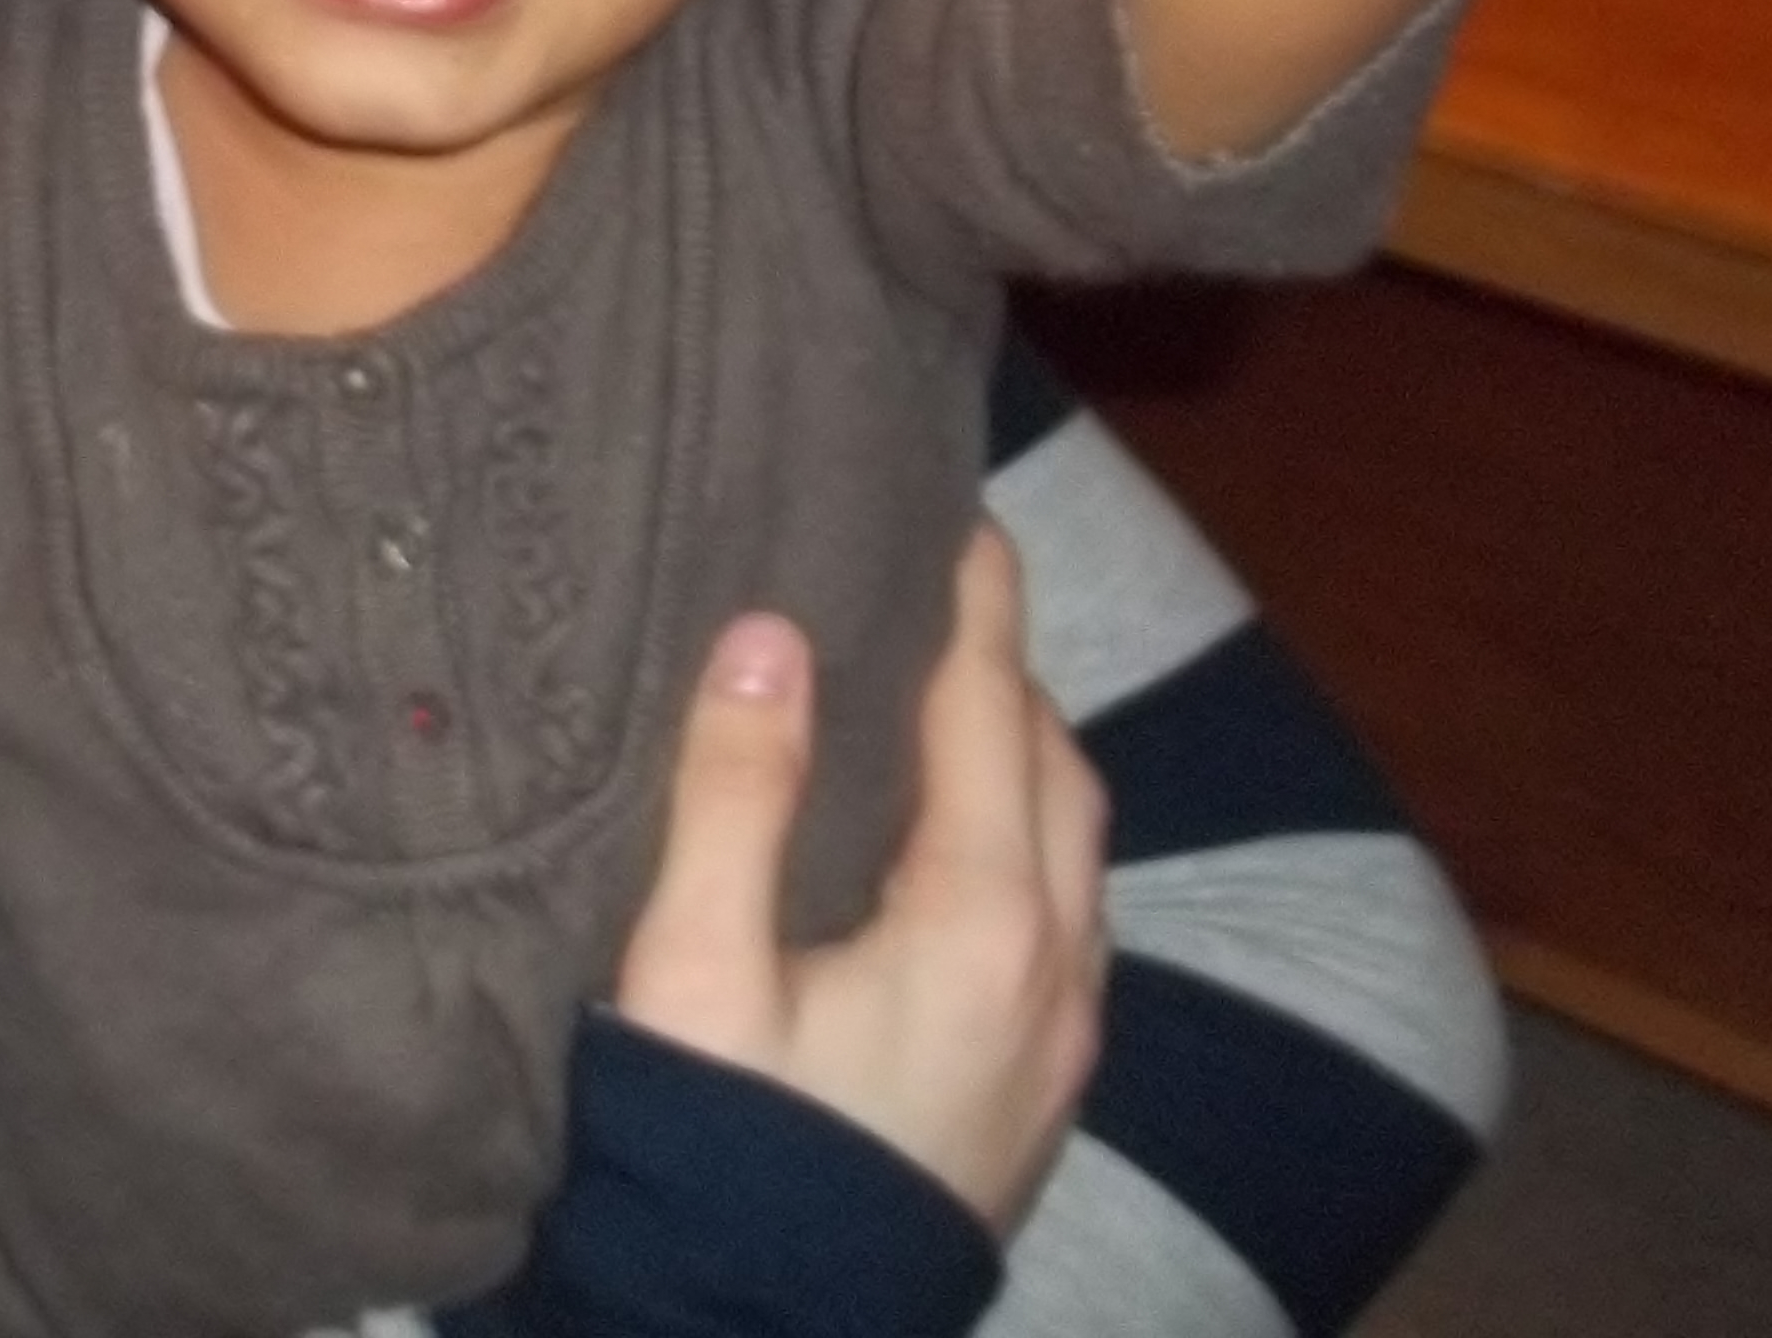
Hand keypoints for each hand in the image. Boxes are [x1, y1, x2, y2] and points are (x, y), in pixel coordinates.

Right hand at [610, 525, 1106, 1226]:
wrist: (760, 1337)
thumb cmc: (715, 1150)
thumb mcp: (692, 972)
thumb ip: (733, 795)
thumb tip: (773, 635)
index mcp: (979, 921)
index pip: (991, 712)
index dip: (975, 605)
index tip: (960, 517)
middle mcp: (1054, 973)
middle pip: (1058, 773)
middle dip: (1006, 675)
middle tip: (936, 600)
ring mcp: (1063, 1046)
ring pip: (1079, 857)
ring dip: (1025, 764)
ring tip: (945, 709)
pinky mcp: (1042, 1100)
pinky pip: (1069, 927)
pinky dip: (1031, 848)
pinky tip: (961, 852)